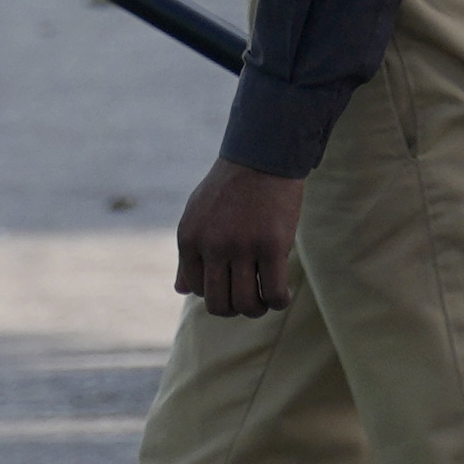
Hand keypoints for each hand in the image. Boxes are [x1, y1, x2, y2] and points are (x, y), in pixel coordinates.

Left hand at [175, 159, 304, 320]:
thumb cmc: (231, 187)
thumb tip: (181, 291)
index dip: (216, 292)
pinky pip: (272, 293)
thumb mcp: (198, 216)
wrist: (263, 155)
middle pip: (218, 304)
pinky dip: (278, 302)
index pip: (196, 289)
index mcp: (189, 238)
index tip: (232, 284)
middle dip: (234, 309)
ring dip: (257, 309)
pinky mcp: (271, 246)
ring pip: (246, 304)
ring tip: (266, 298)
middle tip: (249, 298)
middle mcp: (211, 246)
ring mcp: (241, 247)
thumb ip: (189, 255)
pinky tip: (282, 294)